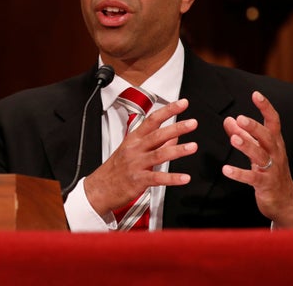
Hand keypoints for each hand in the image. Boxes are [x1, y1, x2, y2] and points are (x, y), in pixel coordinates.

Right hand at [84, 98, 197, 218]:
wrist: (100, 188)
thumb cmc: (116, 168)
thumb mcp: (133, 150)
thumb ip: (155, 143)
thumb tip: (174, 136)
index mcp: (134, 139)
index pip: (152, 120)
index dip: (168, 111)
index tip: (182, 104)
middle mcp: (135, 149)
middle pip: (157, 135)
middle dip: (176, 128)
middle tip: (192, 123)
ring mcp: (136, 164)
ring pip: (159, 154)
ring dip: (177, 150)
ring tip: (192, 147)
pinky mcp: (138, 180)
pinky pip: (157, 178)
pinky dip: (172, 178)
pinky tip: (184, 178)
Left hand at [221, 91, 292, 228]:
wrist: (286, 201)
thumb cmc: (270, 170)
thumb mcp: (258, 151)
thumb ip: (243, 135)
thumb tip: (228, 119)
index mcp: (275, 143)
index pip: (273, 121)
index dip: (266, 107)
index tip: (256, 94)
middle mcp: (276, 153)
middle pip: (267, 137)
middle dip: (254, 127)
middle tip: (240, 118)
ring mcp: (272, 169)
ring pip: (260, 156)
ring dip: (247, 146)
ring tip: (233, 138)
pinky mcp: (265, 184)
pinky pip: (252, 178)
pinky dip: (239, 173)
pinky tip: (226, 169)